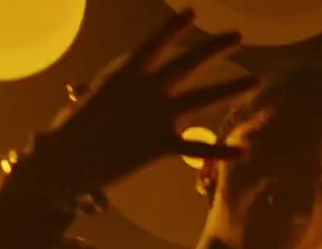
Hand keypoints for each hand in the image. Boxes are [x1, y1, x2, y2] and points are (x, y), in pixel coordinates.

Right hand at [35, 8, 259, 191]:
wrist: (65, 160)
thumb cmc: (73, 132)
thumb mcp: (93, 101)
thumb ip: (112, 94)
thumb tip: (95, 91)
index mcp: (125, 74)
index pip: (155, 43)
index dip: (173, 28)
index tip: (192, 13)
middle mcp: (146, 89)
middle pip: (188, 63)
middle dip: (214, 48)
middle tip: (238, 36)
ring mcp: (156, 116)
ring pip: (203, 99)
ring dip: (231, 89)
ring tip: (256, 81)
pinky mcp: (161, 144)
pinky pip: (197, 148)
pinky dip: (221, 150)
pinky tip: (244, 150)